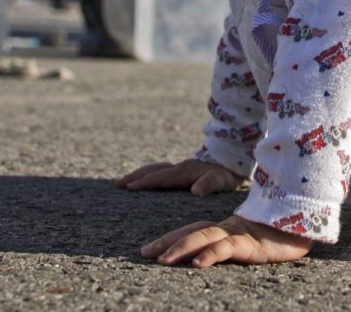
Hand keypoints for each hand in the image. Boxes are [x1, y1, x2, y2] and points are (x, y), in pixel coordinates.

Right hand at [116, 158, 243, 195]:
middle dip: (134, 177)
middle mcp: (178, 168)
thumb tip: (196, 191)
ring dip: (138, 174)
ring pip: (154, 169)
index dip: (145, 182)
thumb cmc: (226, 173)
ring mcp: (178, 168)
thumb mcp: (221, 180)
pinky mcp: (181, 170)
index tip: (129, 187)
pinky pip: (159, 171)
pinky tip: (143, 180)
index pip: (161, 177)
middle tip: (117, 185)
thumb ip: (209, 184)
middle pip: (152, 171)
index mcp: (184, 172)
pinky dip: (148, 174)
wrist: (233, 158)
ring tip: (123, 183)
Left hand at [142, 215, 313, 267]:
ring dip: (181, 248)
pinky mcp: (252, 244)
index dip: (171, 238)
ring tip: (162, 260)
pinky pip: (227, 248)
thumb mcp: (251, 243)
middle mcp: (229, 229)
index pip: (193, 230)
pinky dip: (210, 254)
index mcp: (226, 228)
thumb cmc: (282, 235)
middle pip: (192, 232)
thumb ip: (232, 245)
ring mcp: (239, 235)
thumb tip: (210, 258)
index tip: (149, 249)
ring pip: (204, 237)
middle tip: (145, 254)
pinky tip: (198, 263)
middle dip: (167, 242)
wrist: (308, 224)